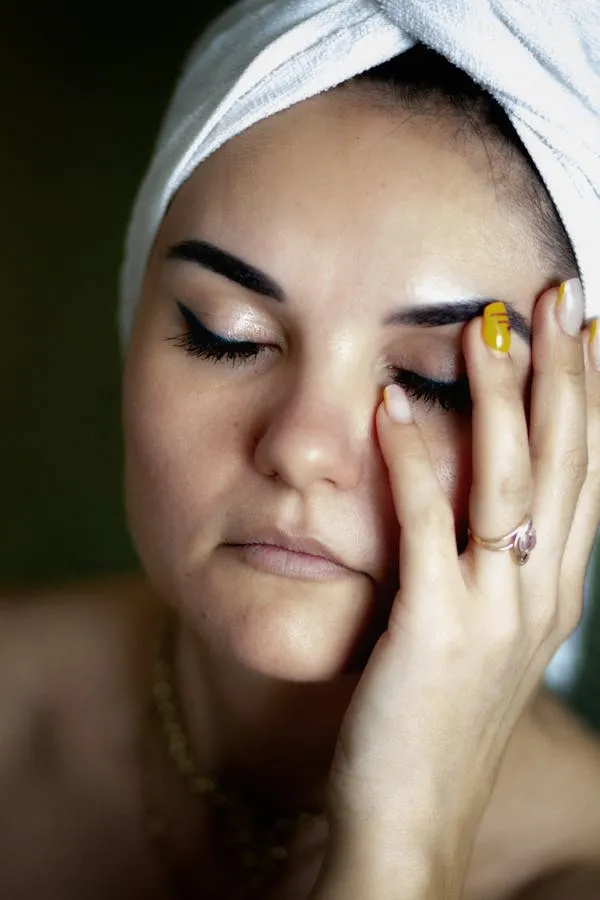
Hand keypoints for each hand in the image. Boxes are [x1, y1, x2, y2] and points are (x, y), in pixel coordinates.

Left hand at [318, 284, 599, 895]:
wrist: (414, 821)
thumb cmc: (440, 724)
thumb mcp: (483, 639)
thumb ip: (487, 572)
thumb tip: (474, 506)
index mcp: (552, 595)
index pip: (586, 476)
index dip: (591, 400)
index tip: (586, 334)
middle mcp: (538, 596)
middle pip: (563, 462)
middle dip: (564, 372)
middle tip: (560, 296)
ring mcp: (493, 613)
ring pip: (509, 481)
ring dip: (501, 394)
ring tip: (487, 323)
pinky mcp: (434, 629)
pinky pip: (427, 526)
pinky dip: (415, 460)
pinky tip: (395, 404)